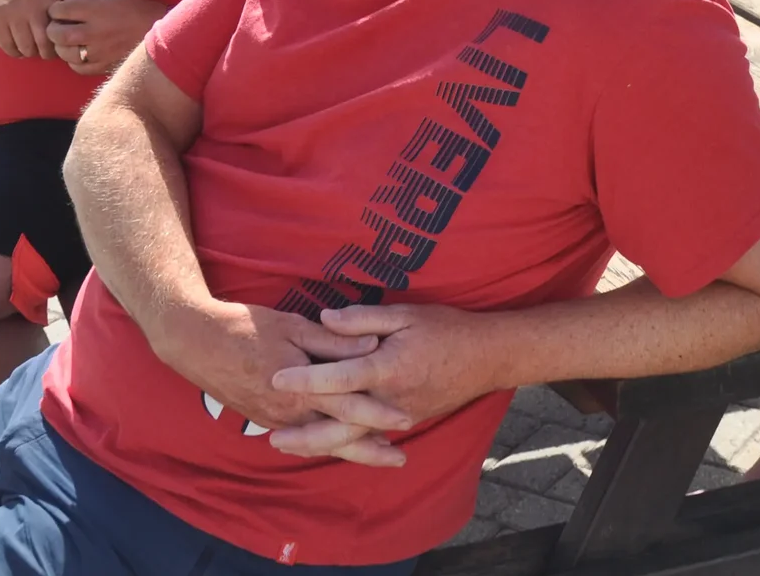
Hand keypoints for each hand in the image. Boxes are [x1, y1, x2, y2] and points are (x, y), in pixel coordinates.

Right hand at [0, 0, 61, 58]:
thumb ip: (55, 10)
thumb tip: (69, 31)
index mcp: (46, 1)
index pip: (57, 32)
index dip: (57, 45)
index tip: (55, 49)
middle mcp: (30, 8)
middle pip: (41, 44)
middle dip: (43, 54)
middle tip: (42, 54)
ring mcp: (12, 14)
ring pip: (24, 47)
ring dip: (27, 53)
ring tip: (28, 50)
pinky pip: (7, 45)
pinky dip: (13, 51)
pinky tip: (15, 48)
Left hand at [45, 0, 164, 76]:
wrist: (156, 29)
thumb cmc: (133, 7)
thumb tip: (65, 3)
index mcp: (93, 9)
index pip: (57, 11)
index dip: (55, 10)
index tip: (59, 11)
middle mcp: (92, 31)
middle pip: (56, 34)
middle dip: (52, 29)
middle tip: (58, 27)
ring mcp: (97, 51)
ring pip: (64, 52)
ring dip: (61, 46)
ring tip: (67, 41)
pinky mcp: (103, 66)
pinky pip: (78, 67)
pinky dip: (73, 61)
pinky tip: (79, 54)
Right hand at [168, 300, 397, 443]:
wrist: (197, 343)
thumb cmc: (247, 328)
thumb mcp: (294, 326)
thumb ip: (334, 341)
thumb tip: (373, 344)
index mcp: (301, 390)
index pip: (350, 407)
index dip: (380, 415)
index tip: (406, 420)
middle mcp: (290, 413)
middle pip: (338, 438)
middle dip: (370, 450)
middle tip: (400, 459)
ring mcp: (275, 420)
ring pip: (320, 442)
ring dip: (349, 449)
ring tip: (376, 454)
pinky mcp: (264, 419)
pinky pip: (301, 437)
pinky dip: (324, 442)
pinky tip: (336, 442)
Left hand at [267, 305, 499, 464]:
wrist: (487, 358)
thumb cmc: (447, 329)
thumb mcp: (406, 314)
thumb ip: (364, 318)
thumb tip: (325, 318)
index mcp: (388, 368)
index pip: (339, 377)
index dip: (306, 378)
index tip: (277, 378)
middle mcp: (391, 399)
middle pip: (341, 424)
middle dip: (305, 433)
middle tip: (271, 436)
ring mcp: (400, 415)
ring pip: (354, 438)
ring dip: (319, 444)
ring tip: (289, 446)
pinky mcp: (408, 421)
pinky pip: (370, 435)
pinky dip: (345, 442)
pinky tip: (323, 444)